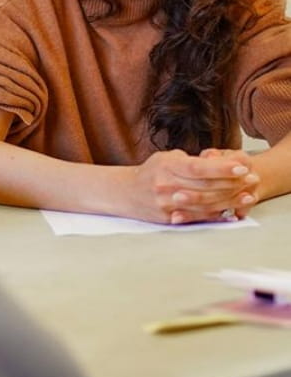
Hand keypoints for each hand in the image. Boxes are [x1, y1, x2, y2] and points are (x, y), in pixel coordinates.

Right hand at [130, 149, 259, 223]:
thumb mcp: (167, 158)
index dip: (221, 168)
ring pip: (205, 203)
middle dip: (232, 183)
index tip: (240, 167)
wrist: (125, 193)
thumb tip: (217, 161)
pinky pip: (198, 217)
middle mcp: (166, 186)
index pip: (198, 168)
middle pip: (205, 186)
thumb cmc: (151, 172)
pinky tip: (231, 209)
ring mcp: (168, 204)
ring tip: (248, 195)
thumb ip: (190, 160)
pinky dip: (217, 213)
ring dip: (229, 200)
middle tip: (251, 179)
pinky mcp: (170, 219)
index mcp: (167, 167)